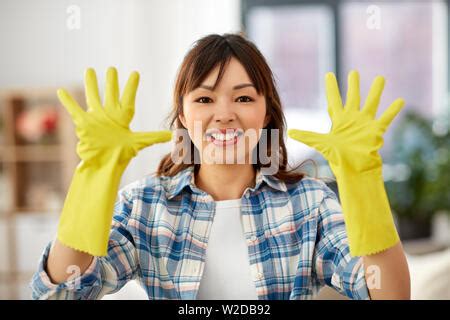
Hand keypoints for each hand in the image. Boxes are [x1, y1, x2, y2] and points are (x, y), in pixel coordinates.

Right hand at [57, 67, 171, 166]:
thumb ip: (153, 137)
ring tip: (89, 70)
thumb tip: (172, 135)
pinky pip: (74, 109)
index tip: (135, 73)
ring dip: (91, 84)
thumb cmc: (121, 156)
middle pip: (110, 94)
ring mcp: (96, 118)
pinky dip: (67, 101)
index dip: (131, 86)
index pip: (128, 98)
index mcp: (123, 118)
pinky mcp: (83, 124)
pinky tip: (61, 90)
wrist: (104, 165)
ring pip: (93, 96)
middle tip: (112, 69)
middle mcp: (109, 115)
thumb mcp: (139, 142)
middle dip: (111, 81)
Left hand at [288, 71, 404, 176]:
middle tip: (353, 72)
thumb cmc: (338, 158)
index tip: (329, 75)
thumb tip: (290, 133)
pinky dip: (393, 110)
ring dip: (376, 91)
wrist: (354, 168)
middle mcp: (352, 119)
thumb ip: (307, 136)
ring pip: (371, 103)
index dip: (331, 88)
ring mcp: (365, 124)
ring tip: (381, 77)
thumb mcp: (320, 143)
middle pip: (353, 98)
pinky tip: (400, 100)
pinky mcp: (376, 130)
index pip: (334, 99)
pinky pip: (386, 117)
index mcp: (339, 120)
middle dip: (353, 85)